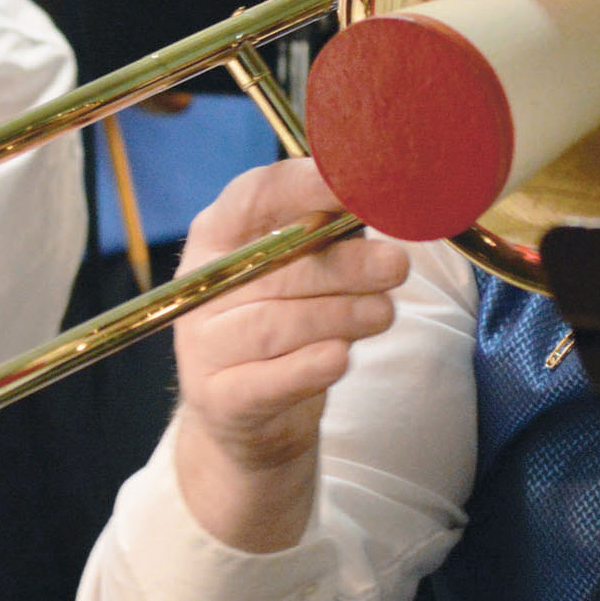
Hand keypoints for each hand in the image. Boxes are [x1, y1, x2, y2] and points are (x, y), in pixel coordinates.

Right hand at [169, 159, 408, 552]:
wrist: (252, 414)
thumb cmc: (287, 319)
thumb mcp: (301, 265)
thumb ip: (331, 228)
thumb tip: (384, 190)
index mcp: (218, 233)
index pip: (255, 196)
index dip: (307, 187)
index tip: (359, 186)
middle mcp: (202, 284)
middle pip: (274, 266)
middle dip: (344, 264)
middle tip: (397, 266)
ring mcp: (202, 344)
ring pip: (275, 325)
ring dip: (339, 316)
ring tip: (385, 313)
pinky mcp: (219, 399)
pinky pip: (268, 382)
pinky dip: (307, 369)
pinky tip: (339, 358)